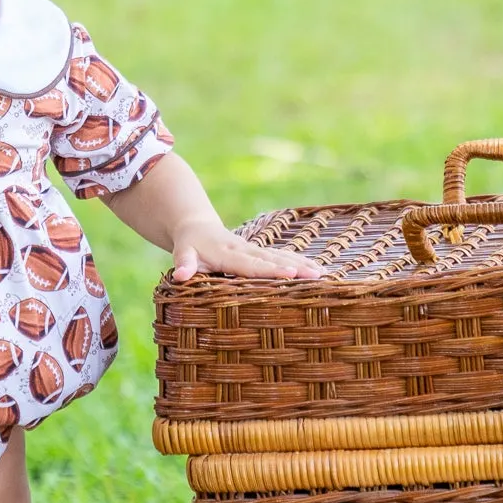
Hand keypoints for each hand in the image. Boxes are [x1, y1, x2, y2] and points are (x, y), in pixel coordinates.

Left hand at [170, 223, 320, 283]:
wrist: (196, 226)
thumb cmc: (189, 245)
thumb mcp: (183, 253)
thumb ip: (184, 264)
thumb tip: (180, 276)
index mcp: (227, 254)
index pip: (251, 265)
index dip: (270, 270)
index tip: (290, 275)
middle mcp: (245, 250)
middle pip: (272, 260)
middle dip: (295, 267)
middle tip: (316, 275)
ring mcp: (254, 250)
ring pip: (280, 256)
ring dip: (302, 264)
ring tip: (322, 273)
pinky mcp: (259, 252)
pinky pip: (281, 256)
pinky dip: (299, 261)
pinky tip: (317, 268)